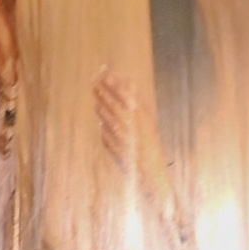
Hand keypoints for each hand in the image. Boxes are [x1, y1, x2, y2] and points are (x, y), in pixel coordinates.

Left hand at [93, 64, 157, 189]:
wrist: (153, 176)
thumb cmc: (153, 150)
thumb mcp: (150, 125)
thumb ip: (138, 106)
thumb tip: (129, 86)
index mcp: (143, 119)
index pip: (125, 95)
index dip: (114, 83)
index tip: (105, 74)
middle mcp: (132, 127)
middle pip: (114, 105)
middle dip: (103, 93)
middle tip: (95, 84)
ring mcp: (123, 139)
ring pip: (107, 118)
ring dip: (101, 108)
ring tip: (96, 99)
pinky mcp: (116, 151)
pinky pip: (106, 137)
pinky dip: (103, 129)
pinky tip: (100, 123)